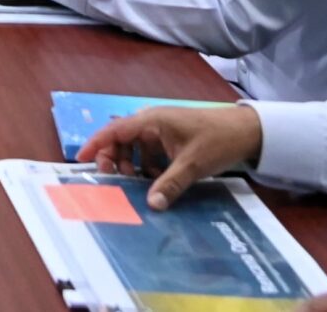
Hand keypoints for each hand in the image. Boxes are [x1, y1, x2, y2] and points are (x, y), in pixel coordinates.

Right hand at [74, 103, 263, 210]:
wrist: (245, 132)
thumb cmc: (216, 140)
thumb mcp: (192, 165)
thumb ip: (169, 184)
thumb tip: (151, 205)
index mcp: (152, 120)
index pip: (115, 129)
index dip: (97, 144)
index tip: (81, 159)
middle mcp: (152, 122)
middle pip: (121, 139)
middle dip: (114, 159)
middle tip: (114, 181)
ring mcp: (161, 130)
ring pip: (134, 148)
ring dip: (131, 165)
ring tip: (137, 183)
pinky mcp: (170, 140)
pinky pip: (148, 153)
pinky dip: (146, 166)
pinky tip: (154, 180)